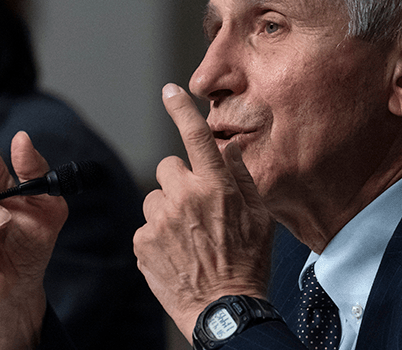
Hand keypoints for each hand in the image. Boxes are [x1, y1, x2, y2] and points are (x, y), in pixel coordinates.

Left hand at [133, 84, 274, 341]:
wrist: (224, 309)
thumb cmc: (247, 262)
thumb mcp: (259, 216)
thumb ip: (241, 176)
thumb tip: (226, 150)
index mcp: (215, 186)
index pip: (195, 136)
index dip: (182, 109)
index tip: (170, 91)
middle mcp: (184, 197)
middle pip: (168, 167)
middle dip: (179, 181)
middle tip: (195, 208)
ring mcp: (160, 220)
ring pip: (155, 197)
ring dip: (167, 209)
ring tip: (186, 236)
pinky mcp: (142, 241)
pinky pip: (146, 225)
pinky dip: (157, 235)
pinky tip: (175, 252)